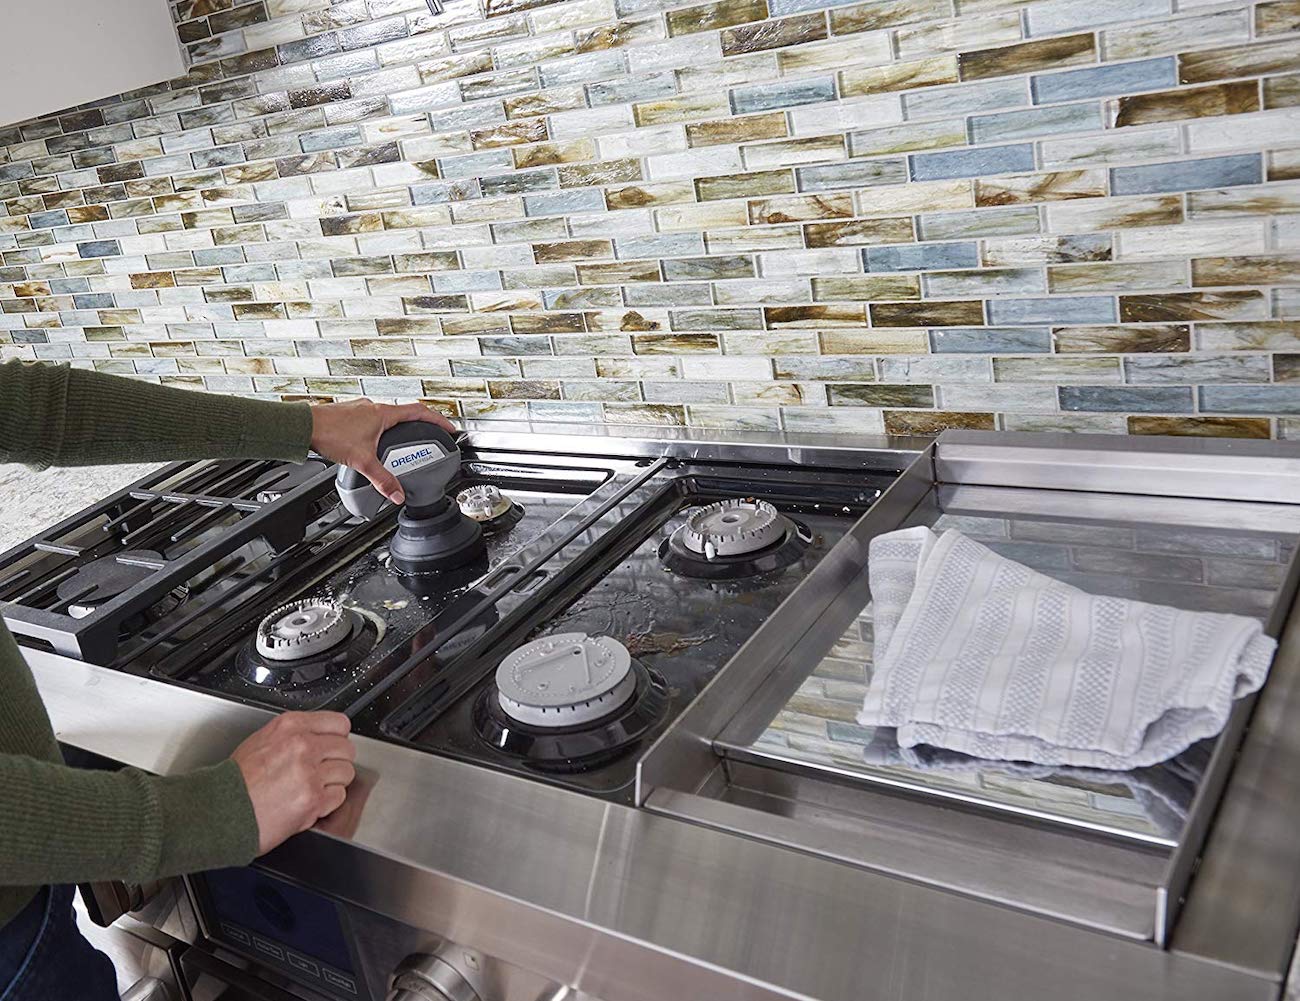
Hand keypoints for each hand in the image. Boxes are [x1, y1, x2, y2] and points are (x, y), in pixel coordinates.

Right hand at [231, 711, 357, 854]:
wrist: (219, 811)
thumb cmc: (235, 781)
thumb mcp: (261, 741)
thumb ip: (294, 735)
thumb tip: (320, 737)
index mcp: (290, 726)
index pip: (339, 723)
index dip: (337, 738)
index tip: (332, 747)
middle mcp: (303, 745)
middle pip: (346, 749)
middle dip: (336, 762)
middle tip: (320, 772)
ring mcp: (309, 773)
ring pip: (346, 773)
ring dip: (333, 783)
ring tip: (310, 789)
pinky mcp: (313, 799)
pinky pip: (339, 797)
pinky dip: (327, 803)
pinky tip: (308, 803)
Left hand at [309, 398, 454, 504]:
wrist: (303, 427)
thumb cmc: (329, 433)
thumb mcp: (362, 461)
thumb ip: (382, 480)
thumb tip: (397, 494)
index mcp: (383, 414)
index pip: (420, 412)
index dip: (438, 420)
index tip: (449, 428)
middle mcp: (374, 408)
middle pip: (405, 414)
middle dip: (418, 428)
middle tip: (425, 441)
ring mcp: (361, 410)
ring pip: (387, 418)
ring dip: (397, 429)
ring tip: (398, 447)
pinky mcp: (349, 416)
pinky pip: (372, 422)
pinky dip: (379, 432)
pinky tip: (371, 446)